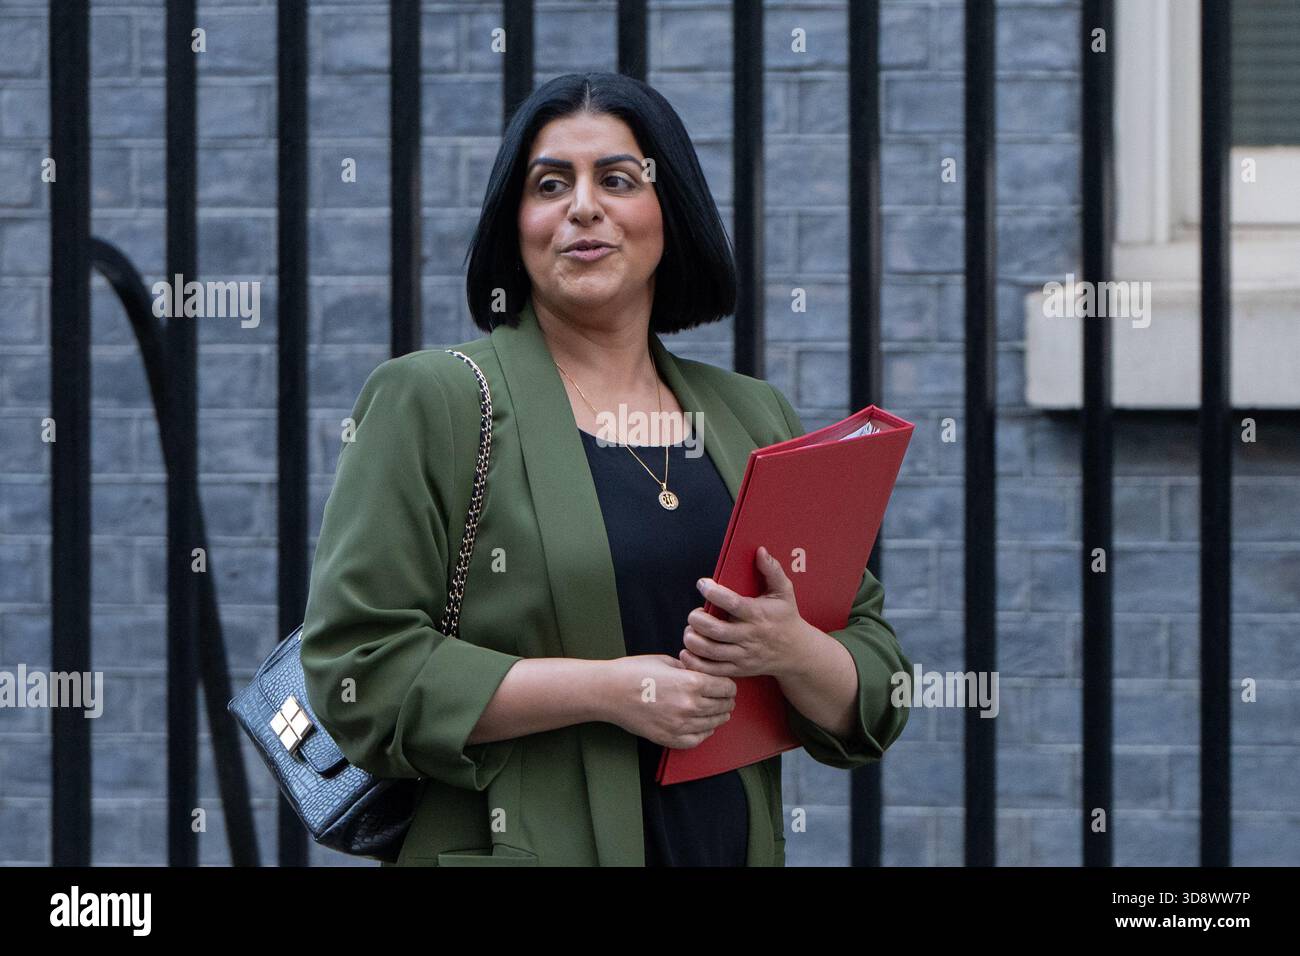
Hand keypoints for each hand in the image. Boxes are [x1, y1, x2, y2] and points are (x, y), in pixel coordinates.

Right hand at [601, 654, 736, 748]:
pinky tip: (703, 726)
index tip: (726, 685)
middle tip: (724, 698)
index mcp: (692, 683)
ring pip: (714, 724)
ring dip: (718, 717)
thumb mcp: (667, 661)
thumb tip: (704, 674)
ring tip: (716, 711)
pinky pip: (697, 739)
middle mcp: (690, 706)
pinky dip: (704, 733)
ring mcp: (680, 725)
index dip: (729, 685)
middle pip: (723, 706)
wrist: (609, 692)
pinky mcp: (669, 738)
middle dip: (725, 700)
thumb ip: (690, 669)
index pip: (727, 688)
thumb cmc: (634, 672)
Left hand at [680, 545, 816, 679]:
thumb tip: (760, 550)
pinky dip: (694, 662)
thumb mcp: (784, 591)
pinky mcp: (738, 669)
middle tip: (695, 613)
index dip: (713, 592)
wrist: (796, 652)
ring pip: (710, 651)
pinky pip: (712, 670)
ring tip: (691, 630)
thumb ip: (772, 570)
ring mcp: (743, 655)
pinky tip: (688, 651)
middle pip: (715, 630)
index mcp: (758, 614)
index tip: (702, 584)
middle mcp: (749, 636)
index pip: (732, 603)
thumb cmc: (786, 617)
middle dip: (697, 619)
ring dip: (693, 640)